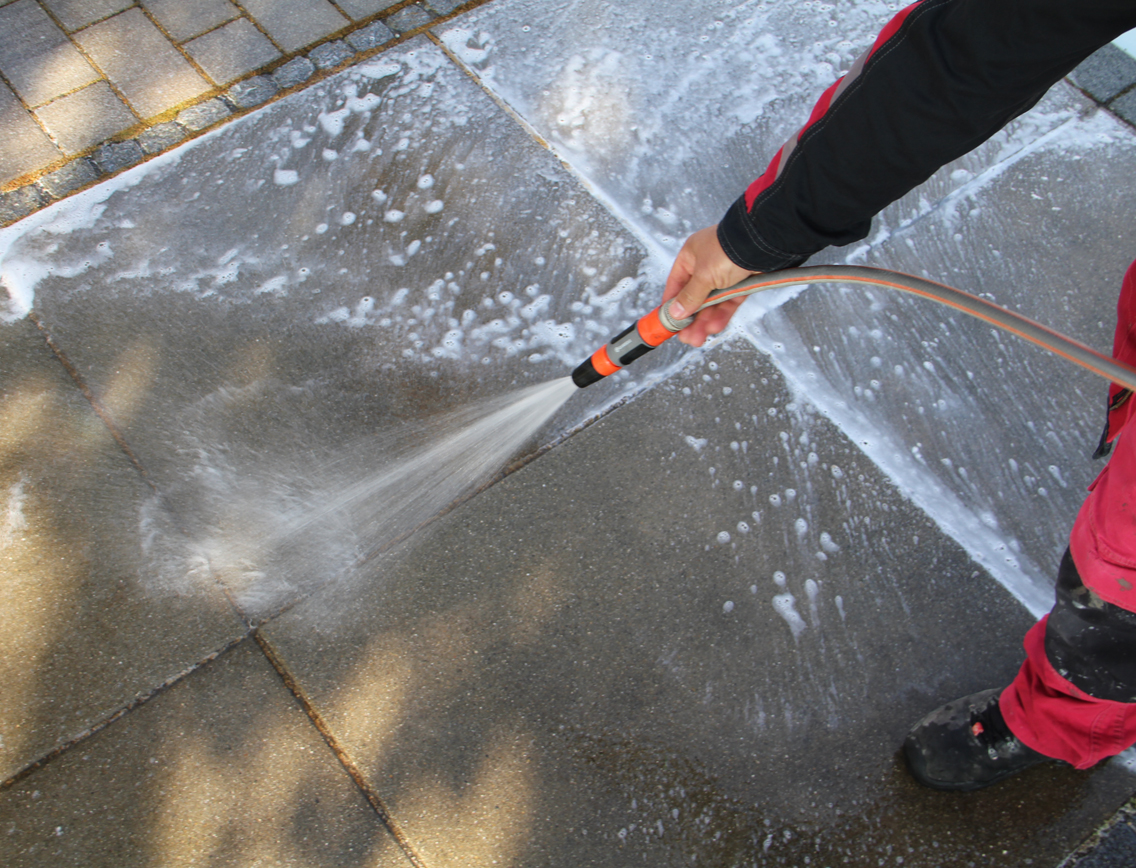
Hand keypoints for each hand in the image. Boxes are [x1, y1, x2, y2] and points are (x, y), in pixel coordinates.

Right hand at [662, 225, 755, 346]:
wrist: (762, 243)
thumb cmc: (730, 248)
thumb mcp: (703, 275)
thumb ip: (689, 296)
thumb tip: (676, 311)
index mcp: (691, 256)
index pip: (676, 285)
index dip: (672, 305)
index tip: (668, 322)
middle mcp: (706, 264)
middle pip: (695, 298)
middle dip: (691, 319)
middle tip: (686, 336)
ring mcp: (724, 274)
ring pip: (712, 303)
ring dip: (705, 321)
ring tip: (699, 337)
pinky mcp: (741, 282)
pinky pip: (728, 302)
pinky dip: (721, 314)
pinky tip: (714, 326)